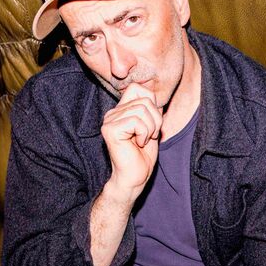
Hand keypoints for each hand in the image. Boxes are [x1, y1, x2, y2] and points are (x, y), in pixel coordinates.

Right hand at [101, 84, 162, 201]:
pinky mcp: (110, 129)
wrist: (135, 177)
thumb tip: (155, 96)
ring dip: (151, 128)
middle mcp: (112, 113)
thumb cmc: (143, 156)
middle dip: (156, 119)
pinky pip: (137, 121)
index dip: (151, 102)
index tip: (151, 123)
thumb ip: (151, 110)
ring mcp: (109, 121)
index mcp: (121, 110)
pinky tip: (138, 144)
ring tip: (144, 140)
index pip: (137, 88)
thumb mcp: (152, 127)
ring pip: (142, 109)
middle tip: (150, 136)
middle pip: (145, 99)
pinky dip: (144, 134)